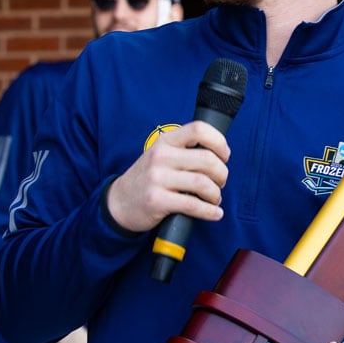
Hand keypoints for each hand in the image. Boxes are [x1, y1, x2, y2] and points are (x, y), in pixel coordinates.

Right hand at [105, 121, 230, 233]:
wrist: (119, 202)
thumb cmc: (148, 179)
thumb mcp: (161, 156)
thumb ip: (185, 151)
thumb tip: (220, 156)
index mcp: (165, 141)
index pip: (199, 129)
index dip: (219, 142)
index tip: (224, 155)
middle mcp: (160, 156)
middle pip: (207, 159)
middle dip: (222, 174)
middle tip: (220, 183)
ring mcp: (157, 178)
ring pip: (202, 183)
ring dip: (216, 194)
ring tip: (214, 199)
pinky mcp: (156, 200)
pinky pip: (193, 205)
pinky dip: (209, 211)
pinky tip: (214, 213)